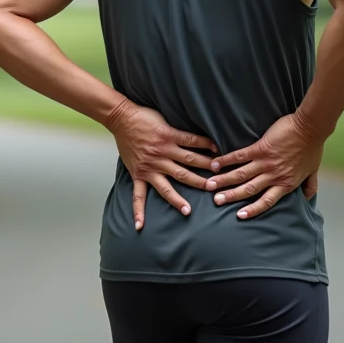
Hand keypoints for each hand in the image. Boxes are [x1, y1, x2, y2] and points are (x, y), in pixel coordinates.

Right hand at [105, 100, 217, 229]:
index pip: (194, 144)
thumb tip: (200, 138)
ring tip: (189, 211)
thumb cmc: (145, 116)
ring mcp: (150, 167)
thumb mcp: (166, 119)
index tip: (222, 156)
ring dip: (179, 199)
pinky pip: (138, 195)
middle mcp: (162, 154)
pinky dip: (138, 211)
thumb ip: (180, 132)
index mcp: (170, 137)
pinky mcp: (138, 173)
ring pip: (168, 185)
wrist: (121, 118)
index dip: (209, 148)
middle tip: (217, 186)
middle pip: (187, 167)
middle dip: (203, 176)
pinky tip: (140, 225)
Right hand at [205, 113, 323, 219]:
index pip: (266, 201)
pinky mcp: (260, 148)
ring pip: (241, 175)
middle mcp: (273, 176)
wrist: (311, 127)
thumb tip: (308, 199)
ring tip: (210, 185)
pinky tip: (215, 163)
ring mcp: (265, 162)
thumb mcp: (313, 171)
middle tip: (216, 201)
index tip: (239, 215)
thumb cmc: (313, 148)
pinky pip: (240, 156)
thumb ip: (309, 187)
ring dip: (224, 181)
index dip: (253, 209)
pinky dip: (227, 160)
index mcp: (286, 184)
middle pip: (248, 190)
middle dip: (231, 196)